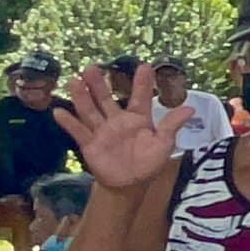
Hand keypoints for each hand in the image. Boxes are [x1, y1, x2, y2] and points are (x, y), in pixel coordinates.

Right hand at [55, 75, 181, 190]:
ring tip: (73, 81)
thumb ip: (171, 125)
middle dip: (98, 83)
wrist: (130, 184)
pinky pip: (78, 131)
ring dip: (81, 96)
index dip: (142, 83)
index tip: (143, 66)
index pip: (140, 97)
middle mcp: (117, 120)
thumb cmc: (149, 162)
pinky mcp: (90, 143)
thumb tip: (190, 108)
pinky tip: (59, 111)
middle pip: (106, 99)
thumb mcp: (164, 143)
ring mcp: (102, 131)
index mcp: (138, 118)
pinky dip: (68, 122)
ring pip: (90, 110)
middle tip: (91, 66)